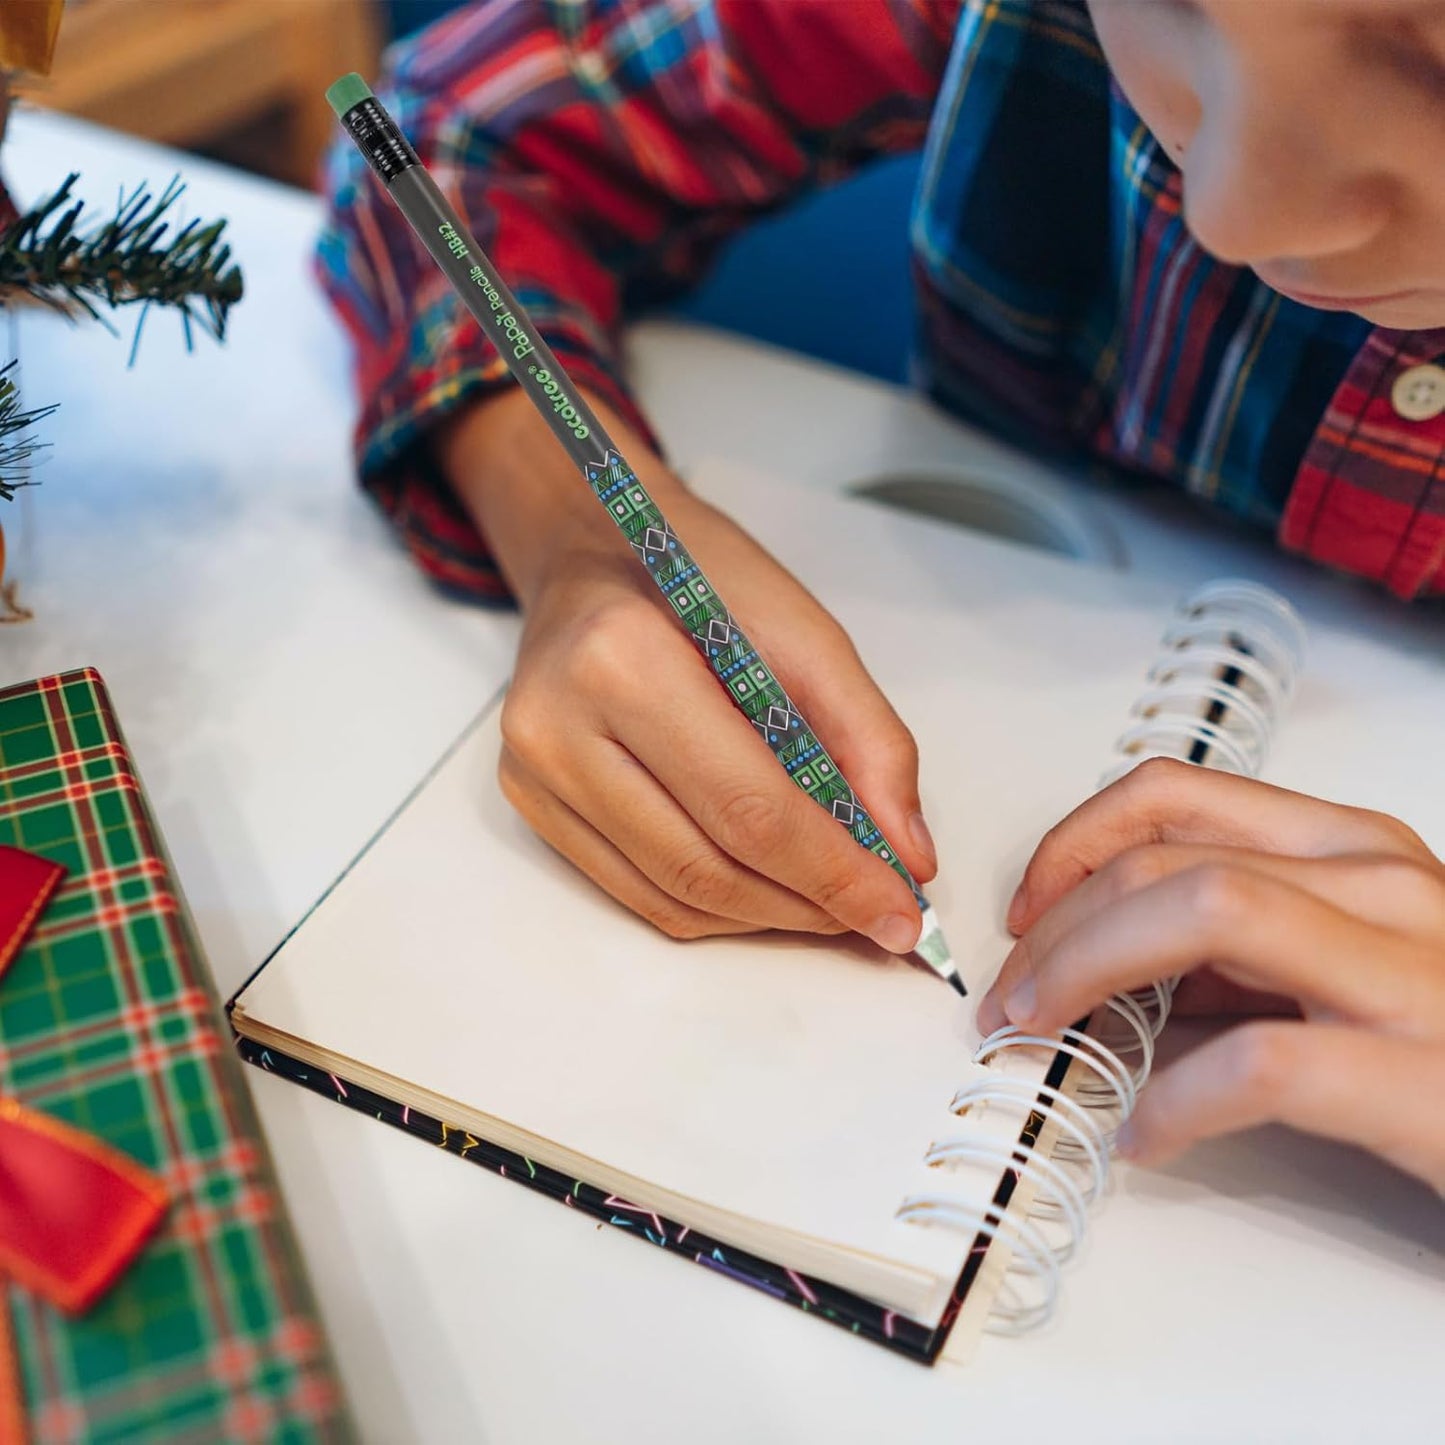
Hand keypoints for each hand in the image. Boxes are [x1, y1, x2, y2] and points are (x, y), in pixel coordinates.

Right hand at [437, 390, 936, 947]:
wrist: (593, 548)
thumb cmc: (696, 576)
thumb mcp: (804, 629)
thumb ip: (868, 740)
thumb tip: (907, 856)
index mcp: (623, 660)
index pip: (748, 808)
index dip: (834, 874)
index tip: (900, 911)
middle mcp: (559, 726)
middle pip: (707, 866)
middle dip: (808, 907)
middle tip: (877, 914)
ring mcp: (533, 774)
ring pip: (671, 898)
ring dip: (766, 918)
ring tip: (831, 902)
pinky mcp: (529, 804)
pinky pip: (635, 893)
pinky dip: (715, 907)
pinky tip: (766, 888)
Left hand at [977, 758, 1444, 1193]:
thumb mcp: (1350, 970)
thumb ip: (1247, 954)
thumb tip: (1121, 964)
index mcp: (1356, 852)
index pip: (1173, 794)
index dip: (1071, 842)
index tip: (1025, 909)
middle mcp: (1386, 888)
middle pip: (1164, 858)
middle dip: (1053, 926)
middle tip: (1010, 998)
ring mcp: (1414, 976)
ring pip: (1203, 911)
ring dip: (1087, 971)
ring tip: (1044, 1036)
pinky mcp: (1430, 1079)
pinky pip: (1266, 1064)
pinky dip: (1177, 1100)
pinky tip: (1147, 1133)